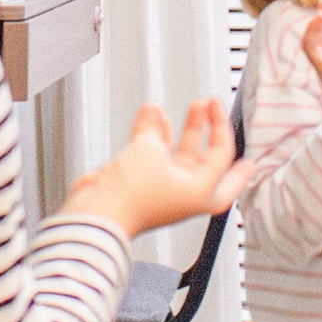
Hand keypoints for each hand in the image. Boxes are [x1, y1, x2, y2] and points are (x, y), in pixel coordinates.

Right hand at [66, 98, 248, 237]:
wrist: (98, 215)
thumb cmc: (132, 199)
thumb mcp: (149, 151)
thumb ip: (154, 130)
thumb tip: (153, 115)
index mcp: (201, 192)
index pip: (222, 154)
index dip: (220, 125)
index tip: (216, 106)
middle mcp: (184, 193)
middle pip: (203, 157)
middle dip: (204, 129)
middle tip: (206, 109)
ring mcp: (162, 189)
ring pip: (176, 154)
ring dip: (176, 129)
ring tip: (176, 108)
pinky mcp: (140, 185)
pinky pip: (151, 156)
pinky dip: (151, 135)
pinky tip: (149, 115)